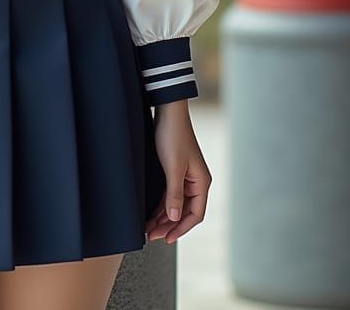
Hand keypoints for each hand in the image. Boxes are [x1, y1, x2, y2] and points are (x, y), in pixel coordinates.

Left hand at [145, 100, 211, 243]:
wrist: (168, 112)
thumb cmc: (173, 137)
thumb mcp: (173, 168)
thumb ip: (174, 194)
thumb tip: (173, 219)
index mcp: (202, 182)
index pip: (195, 214)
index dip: (181, 228)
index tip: (166, 238)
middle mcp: (196, 182)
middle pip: (184, 212)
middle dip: (168, 225)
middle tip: (151, 236)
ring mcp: (186, 177)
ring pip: (175, 204)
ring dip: (163, 217)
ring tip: (148, 229)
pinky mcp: (175, 171)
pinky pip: (169, 194)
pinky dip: (161, 205)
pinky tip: (151, 214)